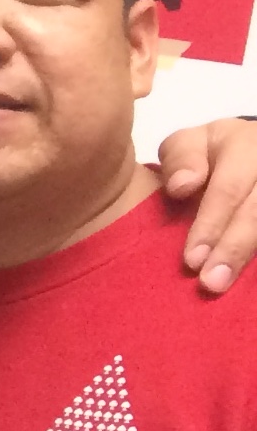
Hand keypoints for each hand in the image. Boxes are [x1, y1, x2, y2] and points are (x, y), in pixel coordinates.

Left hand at [159, 119, 256, 294]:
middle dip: (234, 249)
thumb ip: (181, 160)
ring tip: (227, 285)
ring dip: (249, 256)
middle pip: (256, 212)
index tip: (191, 260)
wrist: (250, 150)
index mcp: (245, 145)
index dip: (211, 225)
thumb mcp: (187, 145)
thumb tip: (182, 187)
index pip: (228, 189)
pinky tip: (248, 283)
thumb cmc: (208, 154)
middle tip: (211, 283)